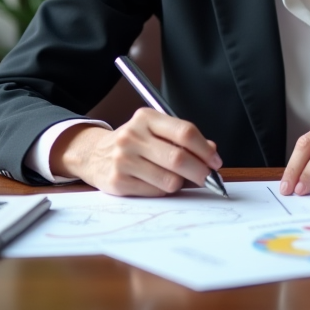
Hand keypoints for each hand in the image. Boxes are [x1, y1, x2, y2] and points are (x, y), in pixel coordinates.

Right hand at [50, 108, 222, 195]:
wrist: (94, 154)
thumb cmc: (134, 142)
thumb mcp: (155, 131)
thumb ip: (183, 138)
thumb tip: (211, 150)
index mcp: (146, 118)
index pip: (184, 132)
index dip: (205, 149)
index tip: (215, 161)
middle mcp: (133, 136)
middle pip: (179, 158)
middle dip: (200, 171)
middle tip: (208, 177)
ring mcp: (124, 159)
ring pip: (169, 179)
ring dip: (181, 183)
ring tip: (176, 178)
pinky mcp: (118, 181)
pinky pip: (155, 192)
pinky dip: (164, 191)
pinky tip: (157, 183)